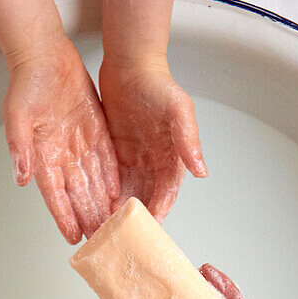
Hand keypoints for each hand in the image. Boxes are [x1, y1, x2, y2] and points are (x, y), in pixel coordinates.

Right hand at [4, 35, 120, 243]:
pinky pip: (105, 161)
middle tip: (100, 240)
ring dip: (101, 203)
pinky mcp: (94, 131)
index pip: (54, 194)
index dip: (64, 216)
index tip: (73, 237)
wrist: (44, 54)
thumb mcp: (18, 114)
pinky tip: (119, 194)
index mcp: (40, 154)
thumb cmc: (26, 81)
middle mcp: (60, 154)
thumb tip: (22, 176)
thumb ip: (19, 147)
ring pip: (92, 181)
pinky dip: (111, 179)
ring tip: (112, 225)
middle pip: (76, 193)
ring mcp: (78, 144)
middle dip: (87, 217)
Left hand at [99, 59, 207, 221]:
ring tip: (108, 227)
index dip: (158, 209)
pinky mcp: (117, 154)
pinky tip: (96, 208)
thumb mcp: (179, 110)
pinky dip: (106, 195)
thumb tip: (201, 171)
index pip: (167, 192)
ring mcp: (135, 160)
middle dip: (137, 218)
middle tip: (124, 234)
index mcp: (173, 157)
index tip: (148, 225)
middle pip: (147, 198)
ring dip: (119, 211)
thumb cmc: (159, 83)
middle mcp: (155, 163)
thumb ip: (189, 141)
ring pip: (127, 193)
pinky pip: (111, 180)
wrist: (131, 64)